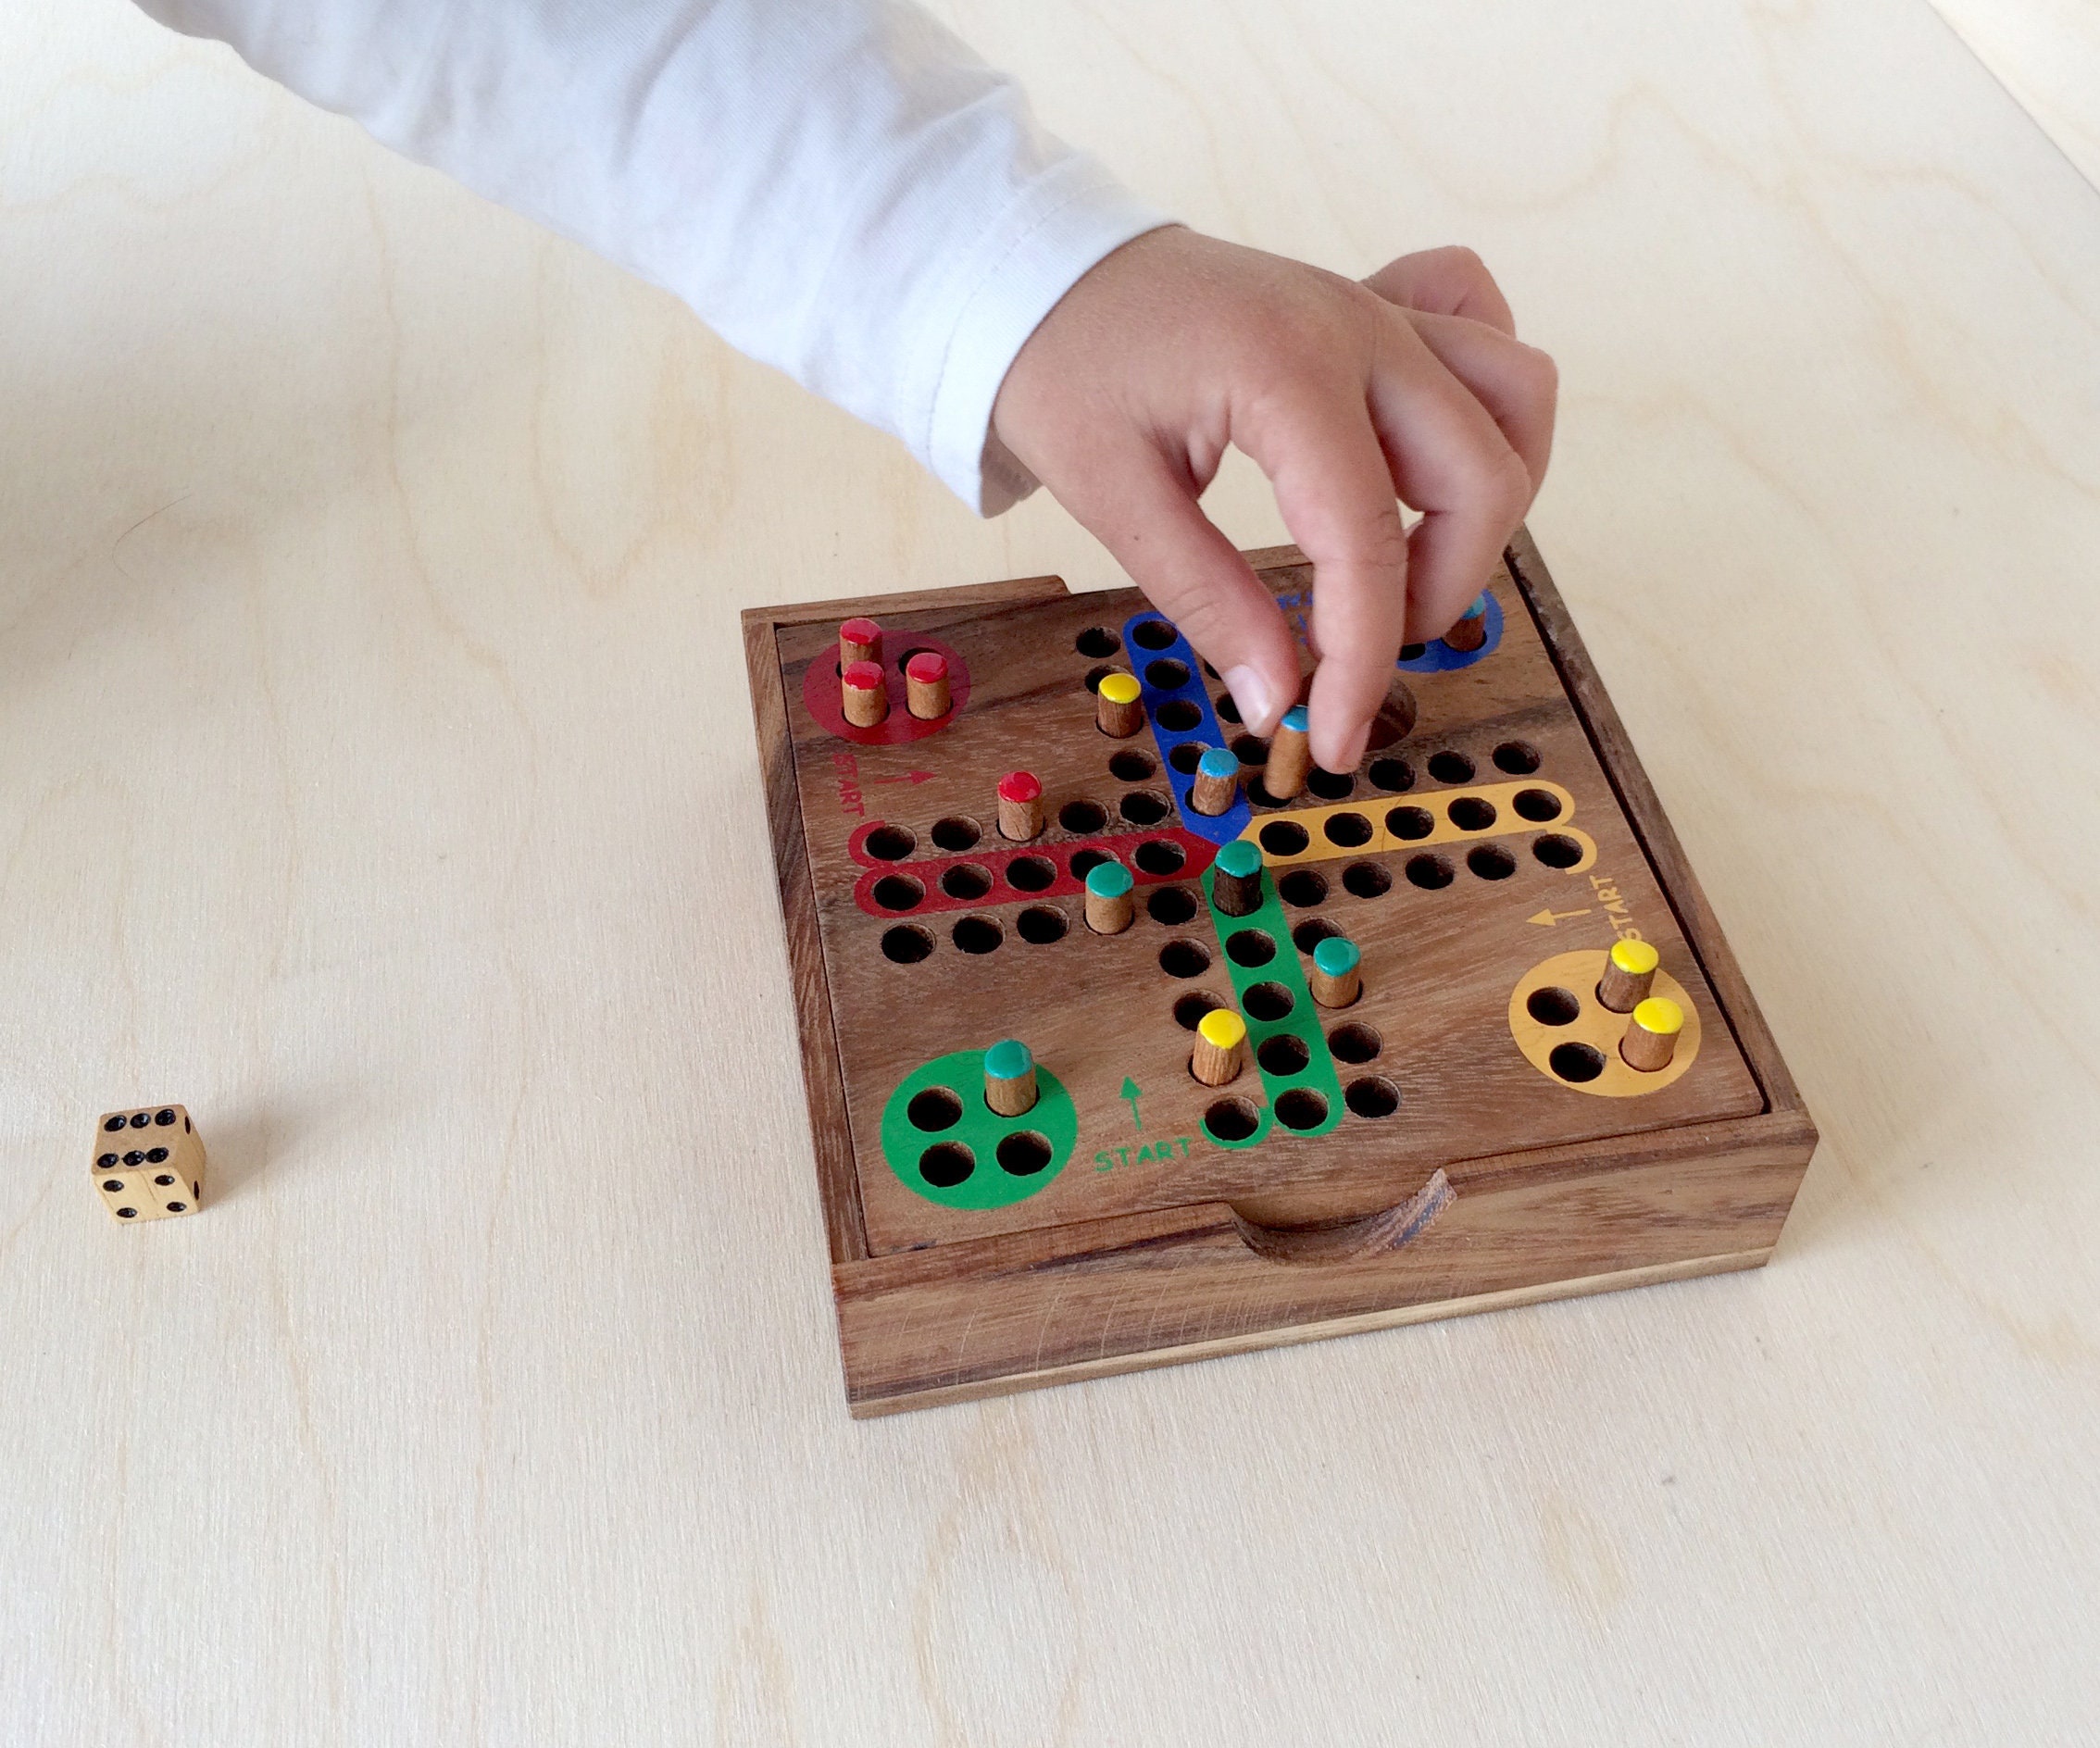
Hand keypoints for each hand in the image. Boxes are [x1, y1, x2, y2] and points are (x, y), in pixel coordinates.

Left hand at [992, 229, 1555, 770]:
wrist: (1040, 274)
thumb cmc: (1064, 366)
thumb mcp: (1112, 496)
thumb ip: (1206, 598)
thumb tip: (1274, 697)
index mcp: (1288, 372)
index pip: (1368, 541)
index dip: (1363, 658)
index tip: (1330, 737)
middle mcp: (1358, 329)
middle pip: (1484, 474)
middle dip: (1443, 589)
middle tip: (1362, 650)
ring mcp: (1376, 308)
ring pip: (1515, 394)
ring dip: (1490, 496)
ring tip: (1409, 563)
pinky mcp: (1374, 305)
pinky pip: (1481, 326)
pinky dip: (1482, 393)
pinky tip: (1426, 449)